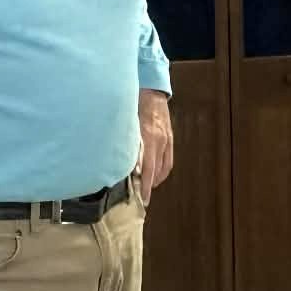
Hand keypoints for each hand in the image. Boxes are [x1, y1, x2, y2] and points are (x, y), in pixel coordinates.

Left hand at [136, 90, 174, 205]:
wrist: (152, 92)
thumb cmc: (135, 106)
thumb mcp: (128, 126)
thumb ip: (126, 144)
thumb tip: (121, 163)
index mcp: (148, 138)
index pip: (148, 169)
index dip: (146, 186)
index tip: (142, 198)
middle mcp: (159, 141)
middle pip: (156, 171)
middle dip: (149, 186)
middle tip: (141, 196)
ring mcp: (166, 140)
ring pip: (164, 168)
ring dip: (156, 179)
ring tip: (147, 186)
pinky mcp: (169, 138)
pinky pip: (168, 160)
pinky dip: (162, 171)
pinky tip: (155, 175)